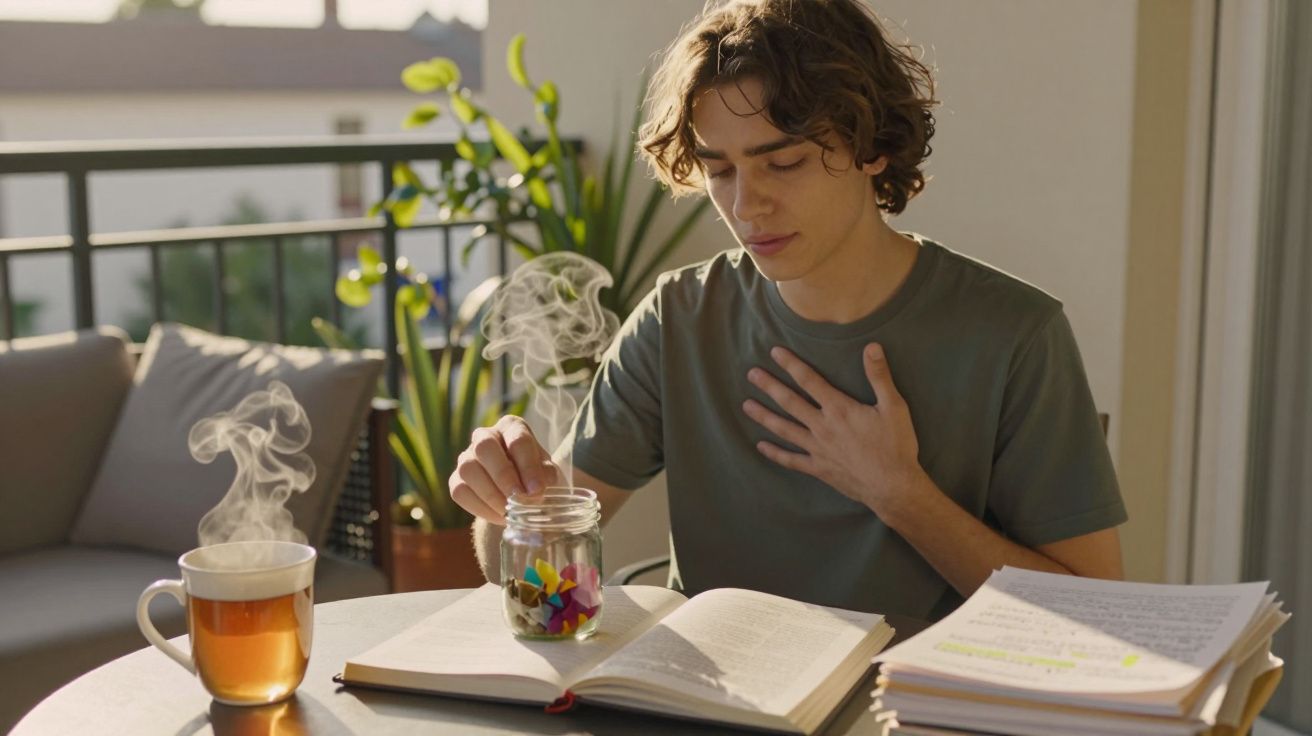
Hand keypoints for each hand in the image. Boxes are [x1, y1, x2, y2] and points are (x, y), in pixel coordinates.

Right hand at [449, 416, 562, 524]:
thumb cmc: (536, 476)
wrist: (521, 493)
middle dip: (503, 475)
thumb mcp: (548, 473)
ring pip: (468, 470)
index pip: (517, 440)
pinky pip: (460, 492)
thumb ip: (545, 477)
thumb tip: (536, 489)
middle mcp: (485, 436)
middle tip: (519, 498)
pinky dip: (481, 508)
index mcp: (512, 427)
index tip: (537, 490)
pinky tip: (499, 516)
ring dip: (491, 495)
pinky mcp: (456, 479)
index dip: (528, 466)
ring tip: (510, 512)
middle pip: (485, 447)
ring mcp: (466, 457)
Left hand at [742, 343, 926, 518]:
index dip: (791, 364)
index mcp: (839, 409)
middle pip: (790, 402)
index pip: (809, 381)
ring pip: (784, 429)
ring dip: (764, 416)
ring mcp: (817, 449)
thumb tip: (871, 346)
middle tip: (751, 374)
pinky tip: (761, 446)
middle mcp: (822, 427)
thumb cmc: (896, 446)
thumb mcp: (894, 407)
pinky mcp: (818, 468)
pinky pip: (791, 460)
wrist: (893, 487)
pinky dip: (775, 453)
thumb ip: (880, 376)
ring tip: (746, 405)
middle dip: (769, 386)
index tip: (774, 352)